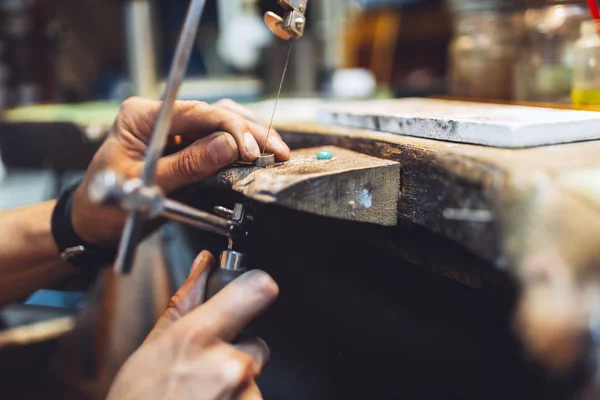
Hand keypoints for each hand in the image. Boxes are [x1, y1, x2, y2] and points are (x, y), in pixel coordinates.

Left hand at [71, 97, 289, 246]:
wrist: (95, 224)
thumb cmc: (107, 207)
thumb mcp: (145, 188)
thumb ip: (187, 166)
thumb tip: (227, 147)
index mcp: (141, 116)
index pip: (195, 112)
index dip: (229, 127)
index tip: (251, 148)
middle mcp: (160, 117)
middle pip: (215, 113)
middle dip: (250, 131)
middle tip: (276, 151)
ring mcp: (175, 131)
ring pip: (222, 123)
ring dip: (252, 137)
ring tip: (277, 152)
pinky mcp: (186, 147)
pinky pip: (219, 141)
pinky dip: (243, 148)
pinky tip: (262, 154)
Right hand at [107, 251, 278, 399]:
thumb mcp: (153, 346)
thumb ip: (185, 300)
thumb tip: (205, 263)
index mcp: (199, 337)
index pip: (258, 290)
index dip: (256, 288)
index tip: (252, 292)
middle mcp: (229, 365)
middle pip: (257, 344)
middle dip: (236, 354)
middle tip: (203, 372)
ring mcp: (244, 396)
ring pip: (252, 378)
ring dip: (234, 385)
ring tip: (200, 397)